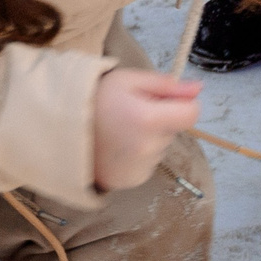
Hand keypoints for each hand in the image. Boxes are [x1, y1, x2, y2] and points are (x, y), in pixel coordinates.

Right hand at [90, 67, 200, 192]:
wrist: (61, 129)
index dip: (183, 104)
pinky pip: (149, 163)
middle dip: (160, 120)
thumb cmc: (95, 99)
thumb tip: (198, 89)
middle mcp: (148, 147)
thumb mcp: (128, 80)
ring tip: (120, 129)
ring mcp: (141, 168)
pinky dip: (139, 155)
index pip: (191, 114)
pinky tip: (118, 146)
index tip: (166, 100)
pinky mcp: (134, 180)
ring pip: (160, 147)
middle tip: (131, 112)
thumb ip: (166, 85)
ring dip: (149, 138)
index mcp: (148, 119)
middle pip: (173, 130)